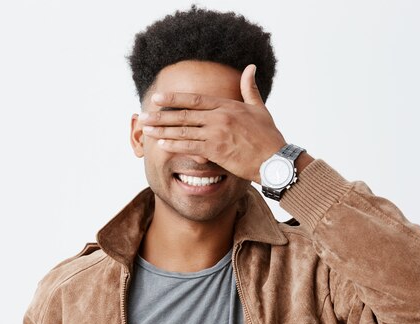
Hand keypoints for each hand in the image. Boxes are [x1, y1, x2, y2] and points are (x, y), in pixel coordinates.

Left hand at [140, 64, 286, 183]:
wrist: (276, 159)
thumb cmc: (269, 136)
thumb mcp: (260, 108)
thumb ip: (249, 89)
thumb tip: (250, 67)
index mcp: (227, 106)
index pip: (195, 99)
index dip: (173, 98)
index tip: (157, 98)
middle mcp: (219, 117)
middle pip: (183, 114)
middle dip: (160, 116)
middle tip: (143, 116)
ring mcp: (216, 133)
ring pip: (183, 131)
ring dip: (162, 130)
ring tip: (146, 129)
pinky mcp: (216, 150)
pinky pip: (189, 147)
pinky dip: (174, 145)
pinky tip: (161, 144)